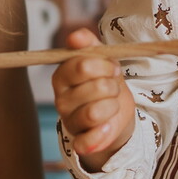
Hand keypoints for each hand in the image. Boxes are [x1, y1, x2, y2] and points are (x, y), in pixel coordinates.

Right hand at [52, 28, 135, 172]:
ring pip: (95, 112)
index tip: (112, 68)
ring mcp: (68, 121)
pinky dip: (101, 134)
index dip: (105, 66)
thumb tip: (75, 36)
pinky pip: (86, 142)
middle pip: (96, 88)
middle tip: (112, 87)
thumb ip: (88, 44)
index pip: (83, 65)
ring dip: (112, 105)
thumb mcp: (102, 58)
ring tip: (111, 103)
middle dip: (112, 86)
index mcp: (62, 75)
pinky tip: (107, 127)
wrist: (116, 111)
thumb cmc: (105, 81)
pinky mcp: (78, 141)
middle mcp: (61, 99)